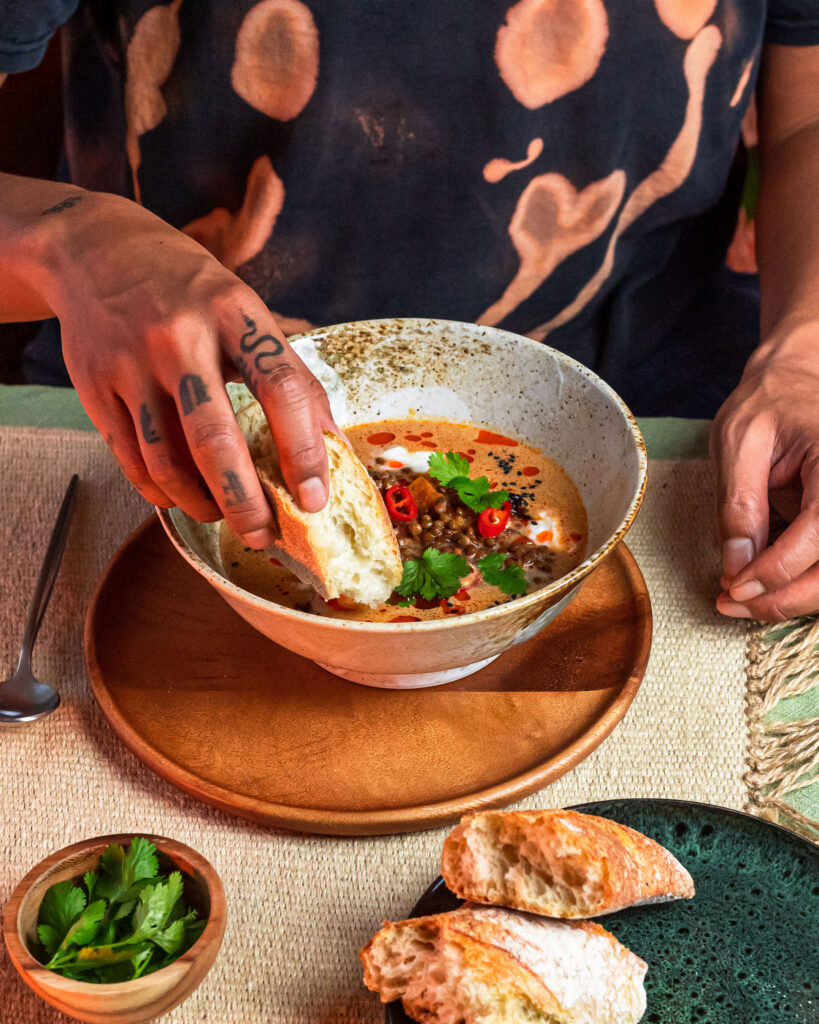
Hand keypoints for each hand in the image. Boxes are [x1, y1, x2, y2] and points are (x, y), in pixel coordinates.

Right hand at [41, 190, 333, 546]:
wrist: (92, 249)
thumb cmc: (187, 287)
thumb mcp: (243, 307)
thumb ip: (286, 369)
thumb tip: (331, 440)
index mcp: (233, 311)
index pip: (281, 388)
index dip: (304, 451)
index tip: (315, 498)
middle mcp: (179, 336)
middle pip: (215, 438)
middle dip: (246, 501)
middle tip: (265, 535)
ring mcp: (131, 363)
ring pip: (167, 460)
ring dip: (202, 503)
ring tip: (225, 516)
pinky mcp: (95, 387)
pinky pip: (131, 459)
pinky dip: (161, 491)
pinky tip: (183, 498)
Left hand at [711, 339, 818, 620]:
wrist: (799, 376)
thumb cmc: (769, 401)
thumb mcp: (738, 441)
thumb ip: (738, 504)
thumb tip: (734, 565)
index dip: (778, 569)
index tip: (735, 587)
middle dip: (786, 597)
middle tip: (733, 605)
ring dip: (795, 598)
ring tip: (742, 602)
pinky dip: (801, 582)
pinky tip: (764, 587)